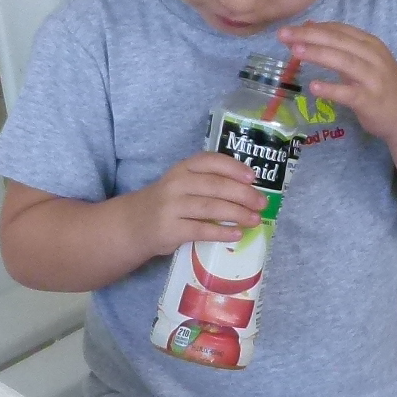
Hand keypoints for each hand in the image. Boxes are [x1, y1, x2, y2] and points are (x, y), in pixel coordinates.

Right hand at [126, 152, 267, 259]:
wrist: (134, 224)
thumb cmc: (168, 202)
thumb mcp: (182, 183)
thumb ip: (208, 182)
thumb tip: (249, 191)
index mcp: (183, 168)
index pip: (211, 161)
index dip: (234, 168)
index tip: (254, 178)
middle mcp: (177, 184)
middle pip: (215, 186)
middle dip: (243, 195)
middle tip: (262, 203)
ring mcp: (172, 207)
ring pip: (210, 207)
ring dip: (237, 214)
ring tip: (255, 220)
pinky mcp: (170, 229)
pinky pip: (201, 230)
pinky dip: (221, 232)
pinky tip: (236, 235)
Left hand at [276, 22, 396, 142]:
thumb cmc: (384, 86)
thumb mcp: (367, 61)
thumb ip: (343, 47)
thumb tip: (311, 28)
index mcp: (371, 45)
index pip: (340, 30)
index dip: (315, 27)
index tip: (292, 27)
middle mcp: (373, 58)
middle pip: (338, 42)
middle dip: (310, 36)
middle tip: (284, 34)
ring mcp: (373, 79)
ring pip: (343, 62)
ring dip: (318, 55)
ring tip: (295, 52)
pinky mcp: (370, 101)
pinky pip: (348, 94)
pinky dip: (331, 89)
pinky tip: (314, 87)